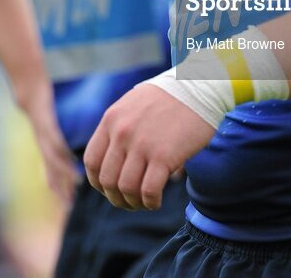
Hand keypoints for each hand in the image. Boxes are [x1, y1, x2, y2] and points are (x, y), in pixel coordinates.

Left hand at [22, 85, 78, 206]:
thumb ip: (54, 137)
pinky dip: (61, 151)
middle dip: (59, 188)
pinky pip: (53, 139)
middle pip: (51, 170)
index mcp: (45, 148)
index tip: (67, 204)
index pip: (52, 172)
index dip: (58, 187)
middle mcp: (43, 145)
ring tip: (74, 186)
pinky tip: (70, 158)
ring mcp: (43, 135)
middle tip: (68, 205)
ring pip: (52, 158)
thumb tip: (62, 149)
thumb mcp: (48, 124)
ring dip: (62, 173)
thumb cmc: (40, 105)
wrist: (28, 89)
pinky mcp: (45, 122)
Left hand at [84, 85, 215, 210]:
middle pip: (108, 180)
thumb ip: (120, 127)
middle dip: (117, 198)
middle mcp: (122, 133)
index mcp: (112, 119)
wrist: (199, 87)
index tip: (110, 189)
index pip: (92, 161)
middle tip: (129, 202)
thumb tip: (114, 159)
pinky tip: (157, 201)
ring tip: (144, 203)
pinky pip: (149, 191)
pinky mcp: (163, 156)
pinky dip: (151, 203)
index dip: (98, 182)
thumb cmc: (169, 97)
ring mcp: (142, 144)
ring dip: (134, 203)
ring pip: (126, 189)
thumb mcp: (134, 104)